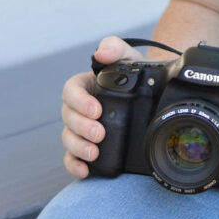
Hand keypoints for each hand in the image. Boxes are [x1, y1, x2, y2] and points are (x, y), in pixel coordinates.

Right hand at [61, 35, 141, 177]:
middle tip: (99, 133)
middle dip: (81, 127)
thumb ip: (114, 47)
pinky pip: (72, 158)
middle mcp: (79, 108)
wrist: (151, 92)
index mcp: (84, 85)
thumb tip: (101, 53)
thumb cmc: (133, 73)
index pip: (71, 91)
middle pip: (68, 118)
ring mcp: (81, 128)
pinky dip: (74, 165)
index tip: (96, 110)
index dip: (79, 102)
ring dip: (78, 147)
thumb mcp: (127, 55)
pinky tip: (85, 170)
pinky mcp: (86, 146)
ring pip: (69, 139)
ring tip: (94, 152)